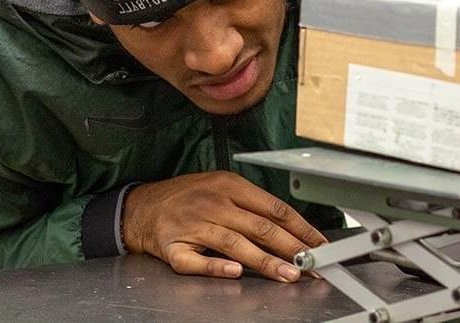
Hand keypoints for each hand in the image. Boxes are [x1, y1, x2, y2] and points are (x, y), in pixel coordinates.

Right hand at [121, 171, 326, 281]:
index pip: (273, 207)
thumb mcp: (221, 188)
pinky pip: (196, 261)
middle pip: (259, 227)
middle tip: (311, 264)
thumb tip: (291, 228)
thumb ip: (251, 206)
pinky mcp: (173, 247)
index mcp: (228, 185)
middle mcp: (212, 203)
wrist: (141, 206)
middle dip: (290, 247)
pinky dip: (215, 267)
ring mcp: (192, 225)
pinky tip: (235, 273)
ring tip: (287, 274)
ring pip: (235, 244)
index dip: (299, 227)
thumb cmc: (187, 197)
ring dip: (265, 261)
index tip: (318, 243)